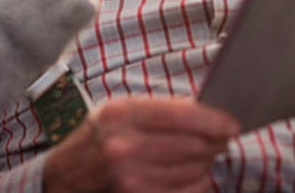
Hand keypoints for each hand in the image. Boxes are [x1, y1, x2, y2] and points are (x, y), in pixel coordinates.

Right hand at [42, 97, 238, 191]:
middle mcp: (122, 146)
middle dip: (215, 143)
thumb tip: (209, 114)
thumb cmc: (97, 140)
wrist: (61, 179)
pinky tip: (195, 177)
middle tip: (223, 140)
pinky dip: (197, 186)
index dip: (214, 121)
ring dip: (207, 166)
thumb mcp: (118, 113)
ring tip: (206, 158)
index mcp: (120, 114)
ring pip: (193, 172)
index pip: (181, 115)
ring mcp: (127, 179)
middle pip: (192, 146)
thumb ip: (159, 110)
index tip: (233, 124)